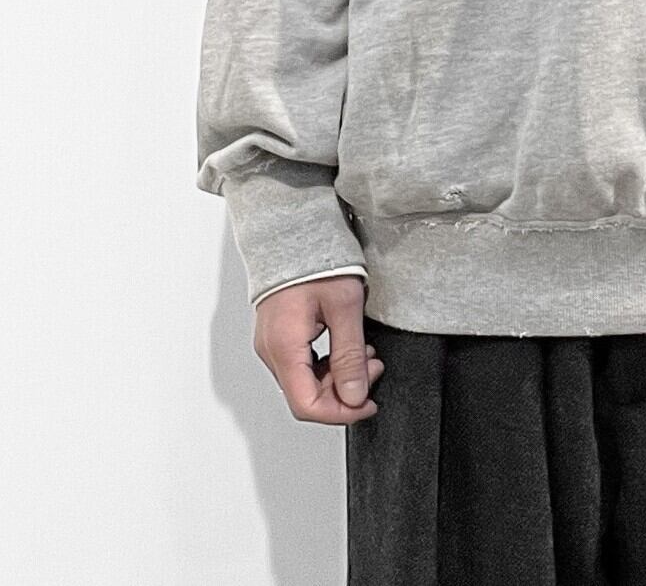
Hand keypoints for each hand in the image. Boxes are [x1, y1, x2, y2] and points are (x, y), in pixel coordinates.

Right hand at [253, 274, 384, 423]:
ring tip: (366, 354)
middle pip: (305, 396)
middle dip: (344, 391)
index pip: (306, 404)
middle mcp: (271, 350)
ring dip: (337, 377)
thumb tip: (354, 395)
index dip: (340, 412)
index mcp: (284, 346)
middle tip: (374, 367)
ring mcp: (272, 343)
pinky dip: (327, 364)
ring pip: (304, 381)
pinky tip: (347, 348)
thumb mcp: (345, 306)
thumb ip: (349, 355)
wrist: (294, 231)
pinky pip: (301, 364)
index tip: (367, 404)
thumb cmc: (316, 259)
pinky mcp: (279, 335)